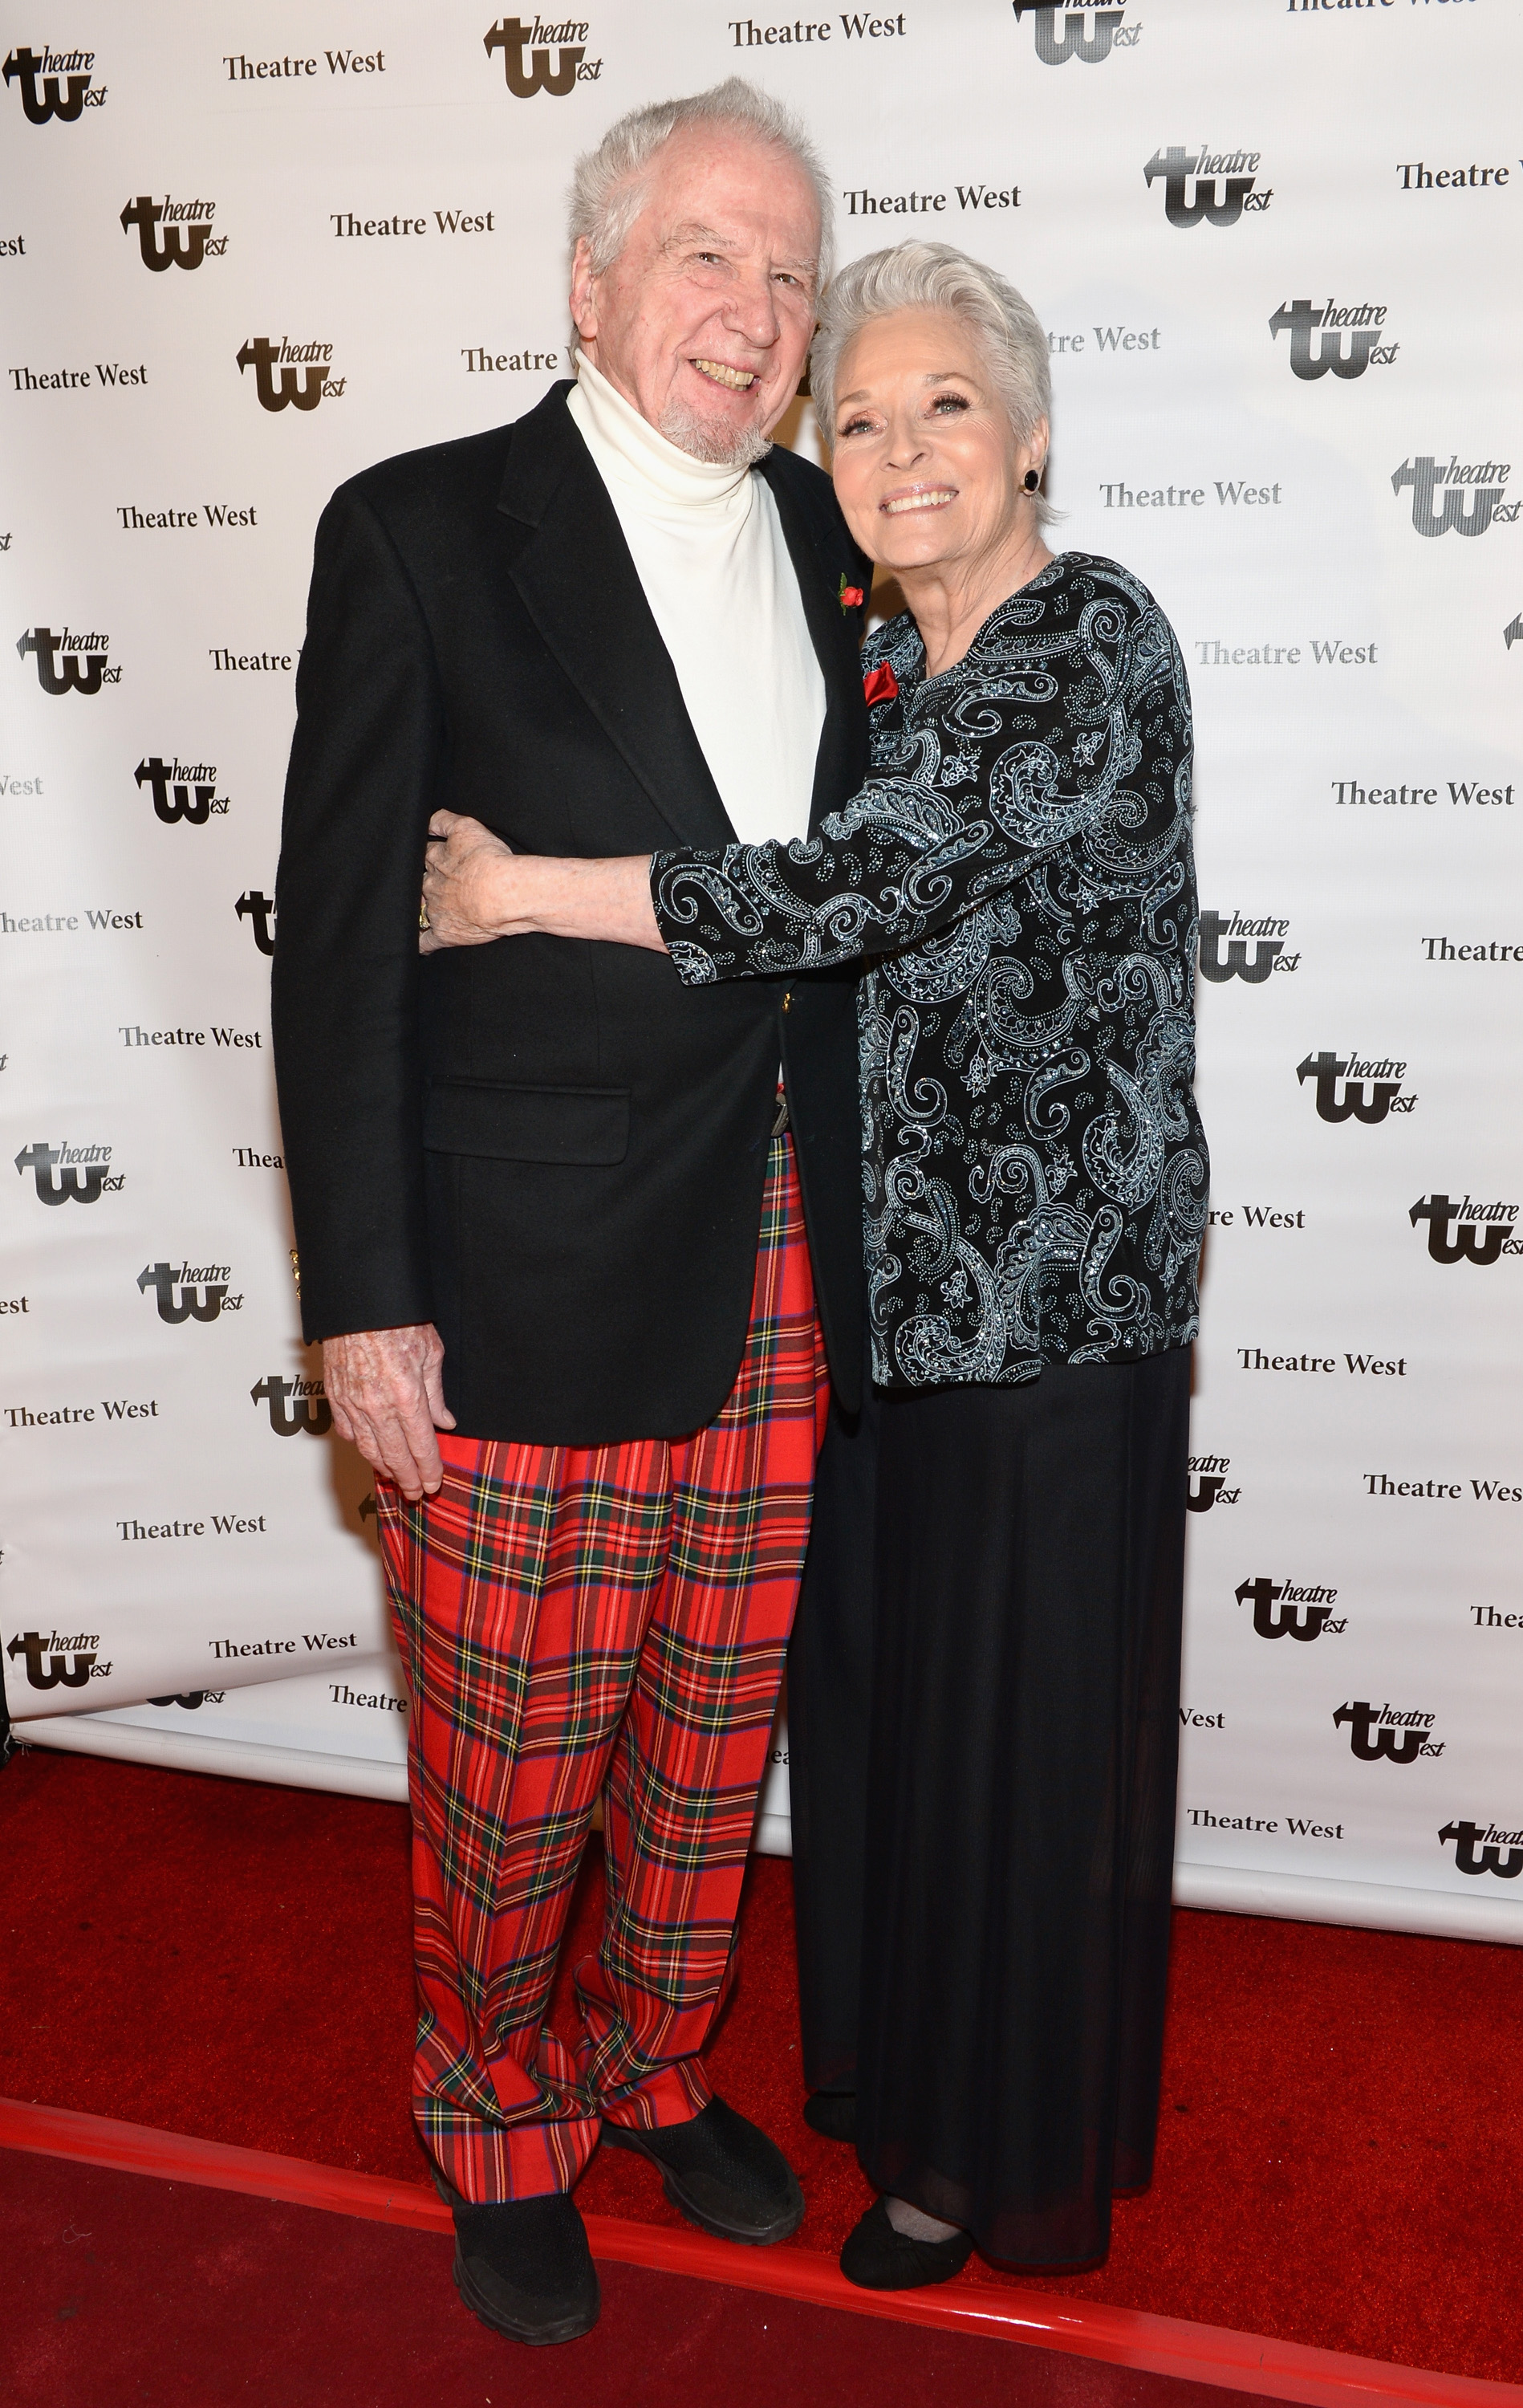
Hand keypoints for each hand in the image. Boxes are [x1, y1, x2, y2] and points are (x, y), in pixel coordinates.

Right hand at [323, 1323, 455, 1500]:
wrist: (359, 1300)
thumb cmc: (399, 1319)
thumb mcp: (431, 1352)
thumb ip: (437, 1393)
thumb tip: (446, 1422)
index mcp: (406, 1397)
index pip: (421, 1446)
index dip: (428, 1469)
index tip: (434, 1483)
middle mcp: (377, 1406)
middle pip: (394, 1456)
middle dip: (407, 1479)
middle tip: (417, 1494)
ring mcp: (352, 1403)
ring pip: (368, 1449)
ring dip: (384, 1468)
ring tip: (396, 1479)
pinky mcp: (334, 1395)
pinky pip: (347, 1431)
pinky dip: (360, 1445)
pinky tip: (369, 1450)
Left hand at [419, 810, 521, 952]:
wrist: (503, 894)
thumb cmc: (491, 860)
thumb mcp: (467, 827)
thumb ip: (444, 820)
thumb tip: (427, 821)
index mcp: (436, 859)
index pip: (425, 853)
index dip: (430, 854)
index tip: (435, 857)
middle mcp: (431, 884)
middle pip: (420, 881)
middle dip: (425, 882)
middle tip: (435, 884)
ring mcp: (436, 910)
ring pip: (419, 909)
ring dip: (420, 909)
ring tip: (423, 911)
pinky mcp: (444, 933)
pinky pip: (425, 942)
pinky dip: (421, 944)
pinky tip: (418, 945)